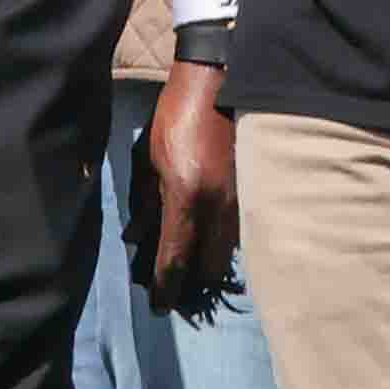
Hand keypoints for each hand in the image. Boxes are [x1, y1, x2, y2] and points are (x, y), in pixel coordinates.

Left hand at [135, 59, 239, 309]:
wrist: (219, 81)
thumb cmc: (174, 114)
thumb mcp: (147, 159)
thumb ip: (142, 203)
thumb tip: (135, 239)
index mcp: (186, 197)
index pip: (175, 257)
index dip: (165, 287)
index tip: (157, 307)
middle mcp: (218, 206)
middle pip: (208, 267)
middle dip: (190, 283)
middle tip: (173, 286)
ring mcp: (242, 199)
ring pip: (227, 253)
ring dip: (208, 265)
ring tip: (190, 267)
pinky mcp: (254, 191)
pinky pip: (238, 233)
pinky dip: (222, 245)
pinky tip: (210, 242)